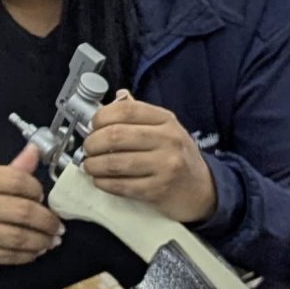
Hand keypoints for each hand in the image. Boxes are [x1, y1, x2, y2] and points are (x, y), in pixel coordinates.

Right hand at [0, 145, 62, 266]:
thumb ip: (8, 169)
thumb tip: (36, 151)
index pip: (16, 180)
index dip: (37, 189)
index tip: (42, 197)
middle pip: (21, 211)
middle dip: (47, 220)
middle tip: (58, 225)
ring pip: (18, 237)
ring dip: (42, 241)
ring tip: (52, 240)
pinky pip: (7, 256)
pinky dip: (27, 255)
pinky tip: (36, 251)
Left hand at [81, 91, 217, 223]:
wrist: (202, 190)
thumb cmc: (178, 157)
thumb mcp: (166, 129)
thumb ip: (141, 115)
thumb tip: (116, 98)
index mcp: (166, 120)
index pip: (126, 110)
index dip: (101, 117)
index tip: (92, 125)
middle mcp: (168, 140)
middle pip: (116, 135)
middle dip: (92, 143)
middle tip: (87, 148)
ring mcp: (164, 166)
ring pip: (115, 163)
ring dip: (94, 165)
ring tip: (89, 165)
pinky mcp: (157, 190)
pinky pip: (121, 185)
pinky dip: (103, 183)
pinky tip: (100, 180)